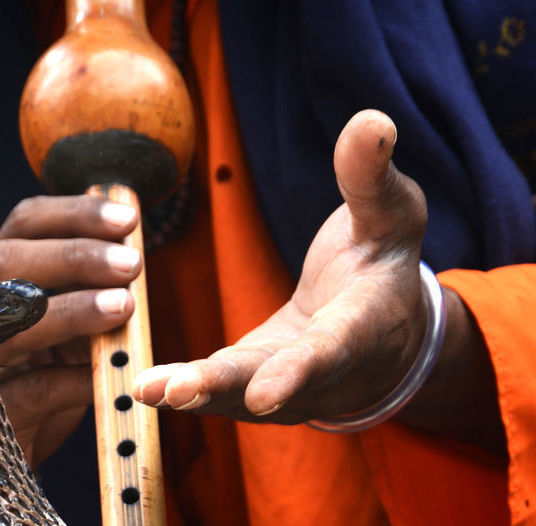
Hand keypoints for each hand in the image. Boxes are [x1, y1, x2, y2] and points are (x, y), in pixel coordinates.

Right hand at [0, 195, 140, 465]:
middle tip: (132, 264)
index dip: (72, 214)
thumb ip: (87, 294)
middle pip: (6, 264)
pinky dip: (77, 381)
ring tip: (124, 306)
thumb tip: (133, 248)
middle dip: (74, 256)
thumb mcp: (67, 333)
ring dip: (72, 310)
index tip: (126, 215)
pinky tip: (114, 376)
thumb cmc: (40, 384)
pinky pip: (35, 391)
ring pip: (10, 325)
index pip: (23, 226)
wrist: (2, 464)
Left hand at [133, 109, 428, 423]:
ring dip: (193, 393)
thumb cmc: (384, 265)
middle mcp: (322, 374)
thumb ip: (372, 178)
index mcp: (361, 330)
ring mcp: (285, 391)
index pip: (329, 353)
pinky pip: (216, 390)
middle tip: (181, 392)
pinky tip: (143, 387)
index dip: (297, 373)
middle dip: (225, 386)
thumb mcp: (391, 215)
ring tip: (148, 389)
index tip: (263, 394)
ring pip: (236, 393)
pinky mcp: (251, 387)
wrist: (383, 333)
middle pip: (270, 381)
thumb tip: (371, 122)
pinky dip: (180, 391)